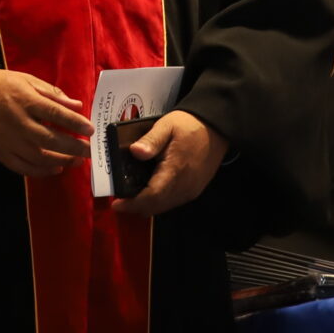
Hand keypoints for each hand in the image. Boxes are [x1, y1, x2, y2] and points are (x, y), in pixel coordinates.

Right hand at [0, 69, 92, 176]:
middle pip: (51, 139)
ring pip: (39, 157)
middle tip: (90, 150)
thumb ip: (51, 93)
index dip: (75, 123)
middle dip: (74, 147)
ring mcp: (8, 141)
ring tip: (78, 160)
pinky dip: (42, 171)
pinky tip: (55, 168)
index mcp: (24, 100)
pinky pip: (24, 168)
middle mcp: (18, 123)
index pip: (56, 113)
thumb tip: (76, 105)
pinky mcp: (0, 154)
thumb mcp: (25, 80)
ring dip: (62, 161)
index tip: (91, 130)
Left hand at [110, 110, 227, 216]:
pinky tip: (150, 191)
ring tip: (132, 197)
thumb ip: (151, 140)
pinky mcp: (194, 189)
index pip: (151, 196)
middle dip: (136, 207)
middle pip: (156, 206)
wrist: (217, 128)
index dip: (132, 204)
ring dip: (148, 205)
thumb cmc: (190, 125)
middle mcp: (185, 186)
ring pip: (164, 207)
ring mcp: (191, 190)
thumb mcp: (167, 125)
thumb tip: (135, 152)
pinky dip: (159, 201)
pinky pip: (173, 202)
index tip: (116, 204)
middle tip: (121, 201)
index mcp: (175, 170)